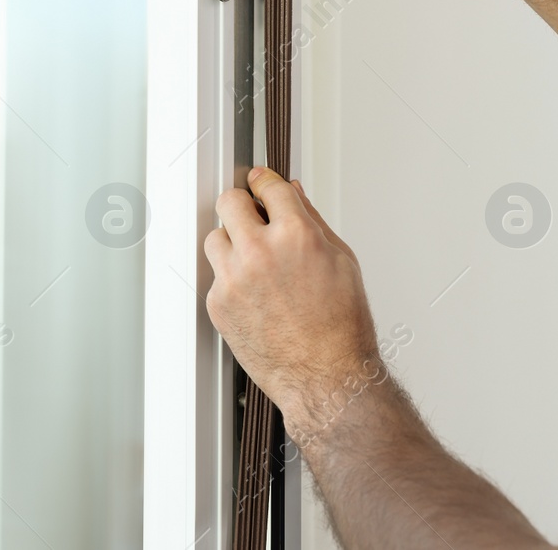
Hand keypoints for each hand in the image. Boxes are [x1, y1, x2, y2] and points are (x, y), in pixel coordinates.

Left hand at [204, 168, 379, 437]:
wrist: (326, 376)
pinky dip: (231, 279)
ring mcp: (234, 279)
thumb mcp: (342, 261)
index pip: (268, 186)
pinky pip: (215, 276)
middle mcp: (261, 252)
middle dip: (242, 206)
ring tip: (255, 262)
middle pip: (230, 203)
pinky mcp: (218, 304)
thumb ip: (312, 221)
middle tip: (252, 216)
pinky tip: (255, 294)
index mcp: (296, 235)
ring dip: (232, 242)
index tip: (259, 181)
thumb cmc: (341, 327)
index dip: (264, 181)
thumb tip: (295, 196)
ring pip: (215, 238)